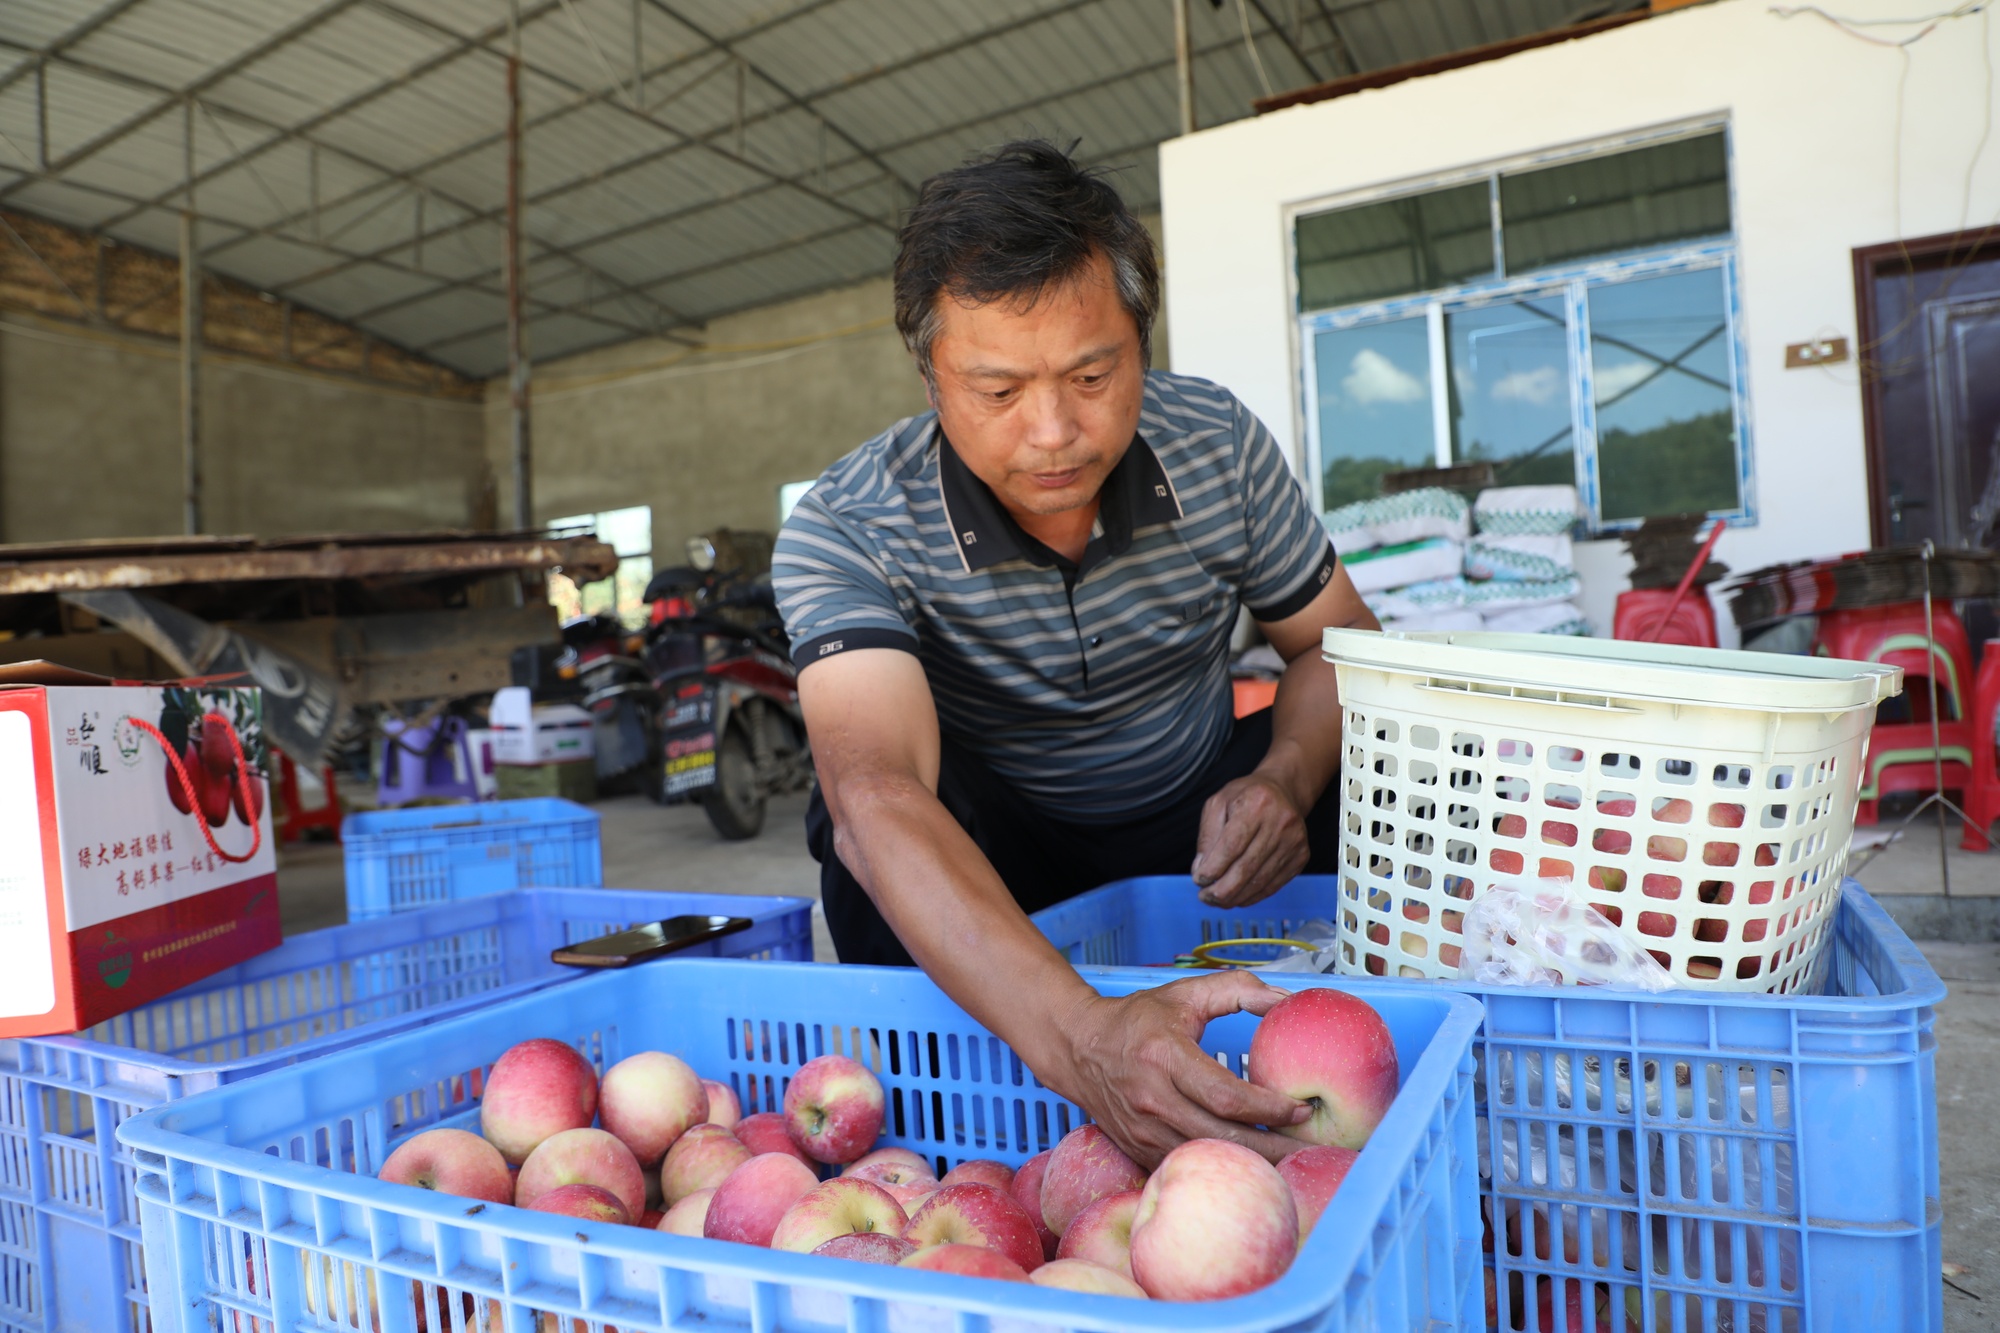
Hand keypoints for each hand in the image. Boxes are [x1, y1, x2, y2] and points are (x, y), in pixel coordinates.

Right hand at [1040, 971, 1308, 1168]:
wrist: (1078, 1048)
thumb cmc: (1138, 1019)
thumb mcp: (1185, 993)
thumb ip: (1238, 989)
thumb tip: (1286, 998)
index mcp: (1166, 1056)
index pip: (1226, 1096)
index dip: (1268, 1108)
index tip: (1300, 1109)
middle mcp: (1153, 1098)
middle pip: (1222, 1138)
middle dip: (1272, 1147)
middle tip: (1309, 1148)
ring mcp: (1143, 1130)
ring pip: (1206, 1158)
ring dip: (1250, 1164)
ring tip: (1289, 1161)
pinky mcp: (1139, 1149)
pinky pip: (1189, 1165)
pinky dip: (1220, 1170)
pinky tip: (1248, 1166)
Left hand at [1191, 772, 1309, 907]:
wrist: (1283, 792)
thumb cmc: (1247, 797)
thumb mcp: (1218, 804)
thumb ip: (1207, 836)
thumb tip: (1201, 869)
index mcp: (1256, 804)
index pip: (1232, 845)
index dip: (1214, 868)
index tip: (1199, 880)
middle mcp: (1280, 823)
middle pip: (1247, 867)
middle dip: (1222, 889)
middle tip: (1205, 896)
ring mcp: (1293, 842)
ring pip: (1260, 881)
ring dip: (1235, 897)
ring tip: (1217, 900)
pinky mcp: (1300, 857)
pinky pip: (1273, 885)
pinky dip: (1252, 896)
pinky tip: (1237, 897)